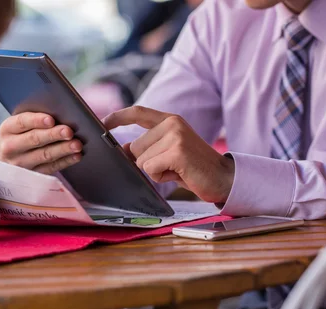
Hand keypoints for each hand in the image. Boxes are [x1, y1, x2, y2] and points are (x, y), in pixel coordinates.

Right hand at [0, 112, 82, 173]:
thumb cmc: (23, 134)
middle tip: (69, 131)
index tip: (51, 120)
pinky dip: (66, 161)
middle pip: (34, 139)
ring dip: (63, 149)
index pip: (22, 122)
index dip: (37, 120)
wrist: (11, 159)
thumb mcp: (22, 125)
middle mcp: (10, 147)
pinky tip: (76, 156)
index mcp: (7, 129)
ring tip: (77, 144)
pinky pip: (51, 168)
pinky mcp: (32, 176)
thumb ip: (36, 119)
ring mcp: (20, 164)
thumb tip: (61, 114)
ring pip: (44, 155)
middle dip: (53, 135)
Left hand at [104, 106, 234, 202]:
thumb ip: (149, 146)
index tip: (102, 123)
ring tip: (176, 170)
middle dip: (145, 162)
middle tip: (170, 166)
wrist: (223, 178)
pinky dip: (161, 177)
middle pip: (134, 146)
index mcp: (171, 120)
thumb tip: (122, 150)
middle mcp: (172, 123)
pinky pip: (150, 168)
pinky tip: (179, 174)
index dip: (118, 117)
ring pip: (140, 159)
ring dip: (155, 171)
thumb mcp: (169, 151)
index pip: (138, 112)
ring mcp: (175, 135)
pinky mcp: (177, 151)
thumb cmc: (194, 168)